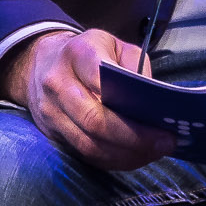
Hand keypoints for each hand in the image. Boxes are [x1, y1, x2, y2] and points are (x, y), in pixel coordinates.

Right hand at [0, 27, 177, 169]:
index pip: (101, 82)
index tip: (162, 125)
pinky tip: (133, 156)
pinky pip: (83, 153)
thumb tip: (154, 104)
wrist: (40, 62)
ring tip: (153, 152)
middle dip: (134, 139)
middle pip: (95, 121)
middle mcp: (57, 83)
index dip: (132, 109)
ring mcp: (50, 111)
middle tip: (164, 144)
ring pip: (88, 144)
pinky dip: (112, 160)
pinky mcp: (50, 131)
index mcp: (77, 54)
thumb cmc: (88, 53)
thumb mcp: (114, 45)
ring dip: (125, 155)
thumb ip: (135, 68)